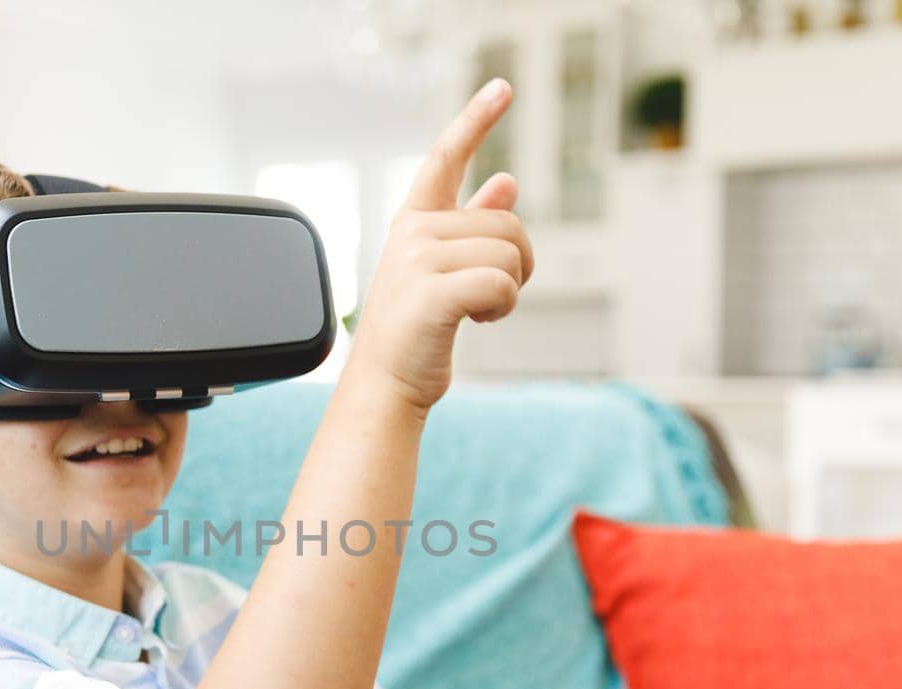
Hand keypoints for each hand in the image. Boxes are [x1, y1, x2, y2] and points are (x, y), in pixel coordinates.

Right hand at [346, 78, 533, 411]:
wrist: (384, 386)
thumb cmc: (415, 334)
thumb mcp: (443, 272)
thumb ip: (472, 225)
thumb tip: (507, 183)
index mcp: (413, 222)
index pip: (445, 158)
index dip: (475, 120)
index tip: (502, 88)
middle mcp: (412, 233)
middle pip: (508, 224)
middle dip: (517, 264)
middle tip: (489, 296)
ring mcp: (417, 260)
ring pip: (510, 254)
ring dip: (510, 290)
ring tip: (475, 310)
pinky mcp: (432, 293)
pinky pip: (503, 284)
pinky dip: (503, 308)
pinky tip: (478, 321)